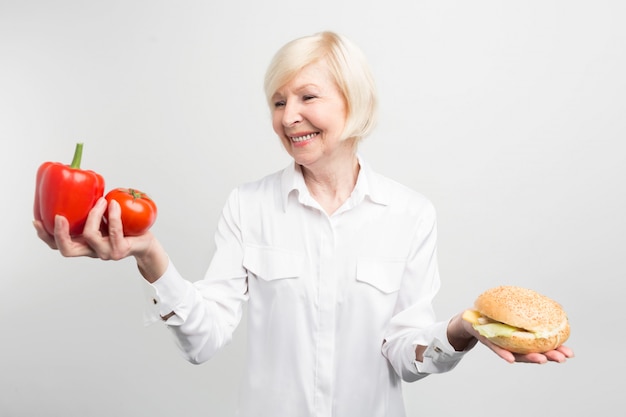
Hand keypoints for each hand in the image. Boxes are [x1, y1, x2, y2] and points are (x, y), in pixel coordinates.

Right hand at [33, 197, 152, 260]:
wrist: (145, 241)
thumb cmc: (123, 226)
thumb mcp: (101, 215)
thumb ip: (88, 207)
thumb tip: (76, 181)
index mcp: (82, 243)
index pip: (58, 245)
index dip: (45, 236)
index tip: (37, 220)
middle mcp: (91, 251)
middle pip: (67, 250)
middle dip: (60, 234)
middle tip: (60, 216)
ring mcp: (105, 252)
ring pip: (90, 236)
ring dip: (93, 215)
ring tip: (102, 200)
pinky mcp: (120, 250)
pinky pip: (114, 232)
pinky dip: (112, 216)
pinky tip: (113, 204)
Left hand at [459, 315, 573, 363]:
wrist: (471, 319)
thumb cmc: (496, 318)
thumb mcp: (516, 314)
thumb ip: (531, 316)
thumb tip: (557, 308)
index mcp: (522, 338)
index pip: (542, 346)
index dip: (556, 350)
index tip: (570, 354)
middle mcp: (514, 344)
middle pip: (533, 352)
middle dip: (548, 356)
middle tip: (561, 358)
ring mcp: (502, 343)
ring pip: (517, 353)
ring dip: (530, 358)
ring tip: (542, 360)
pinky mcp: (487, 340)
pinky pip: (496, 347)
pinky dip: (503, 354)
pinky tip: (511, 359)